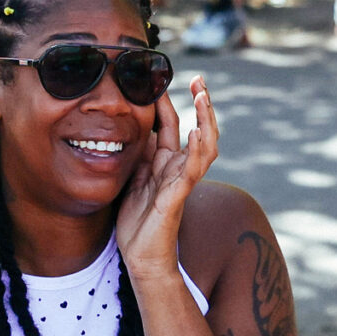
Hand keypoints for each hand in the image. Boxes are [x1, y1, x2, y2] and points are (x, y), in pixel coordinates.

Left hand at [114, 75, 216, 282]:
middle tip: (200, 78)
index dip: (168, 101)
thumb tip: (134, 128)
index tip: (162, 78)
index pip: (172, 125)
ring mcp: (181, 181)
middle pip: (196, 129)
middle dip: (201, 103)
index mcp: (164, 163)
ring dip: (206, 120)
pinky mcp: (178, 196)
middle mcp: (177, 169)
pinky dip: (196, 150)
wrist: (141, 257)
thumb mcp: (131, 179)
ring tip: (204, 97)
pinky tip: (196, 132)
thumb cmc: (137, 223)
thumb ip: (136, 156)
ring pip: (204, 145)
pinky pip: (192, 169)